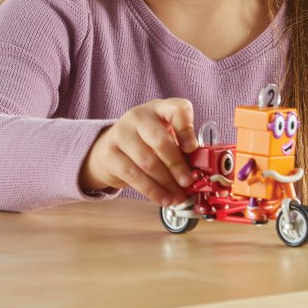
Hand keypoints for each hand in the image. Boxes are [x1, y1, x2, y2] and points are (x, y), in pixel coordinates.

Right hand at [79, 98, 198, 205]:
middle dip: (177, 165)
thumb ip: (181, 147)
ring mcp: (121, 133)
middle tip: (188, 182)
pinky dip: (152, 191)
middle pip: (160, 140)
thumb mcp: (165, 135)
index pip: (177, 109)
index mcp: (159, 108)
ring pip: (147, 162)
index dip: (187, 129)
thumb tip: (198, 171)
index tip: (192, 149)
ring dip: (166, 183)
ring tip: (178, 196)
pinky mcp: (110, 154)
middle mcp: (138, 116)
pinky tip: (163, 198)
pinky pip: (134, 176)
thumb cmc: (146, 142)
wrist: (111, 147)